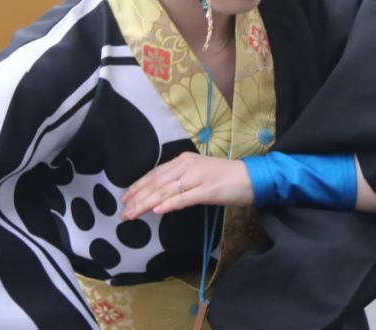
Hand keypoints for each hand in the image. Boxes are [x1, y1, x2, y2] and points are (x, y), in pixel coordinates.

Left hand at [120, 152, 252, 220]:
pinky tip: (157, 210)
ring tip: (133, 214)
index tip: (125, 198)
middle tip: (123, 212)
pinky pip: (184, 198)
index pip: (155, 174)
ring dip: (146, 203)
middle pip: (157, 183)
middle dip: (137, 198)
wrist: (252, 177)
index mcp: (184, 161)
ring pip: (166, 191)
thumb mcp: (198, 175)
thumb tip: (159, 195)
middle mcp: (188, 166)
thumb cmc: (225, 177)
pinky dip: (169, 204)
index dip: (138, 186)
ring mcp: (197, 177)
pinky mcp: (208, 190)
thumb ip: (179, 182)